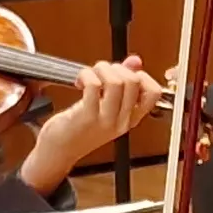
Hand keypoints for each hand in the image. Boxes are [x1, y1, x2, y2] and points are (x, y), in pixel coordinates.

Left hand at [19, 59, 162, 191]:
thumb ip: (123, 82)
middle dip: (117, 67)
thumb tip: (135, 61)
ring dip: (101, 69)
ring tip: (91, 76)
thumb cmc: (79, 129)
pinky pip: (93, 85)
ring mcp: (105, 120)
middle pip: (134, 81)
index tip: (124, 75)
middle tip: (102, 74)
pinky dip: (86, 75)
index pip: (154, 93)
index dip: (141, 76)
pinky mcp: (86, 117)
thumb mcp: (106, 107)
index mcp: (131, 118)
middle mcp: (122, 120)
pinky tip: (80, 82)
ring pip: (116, 82)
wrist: (58, 151)